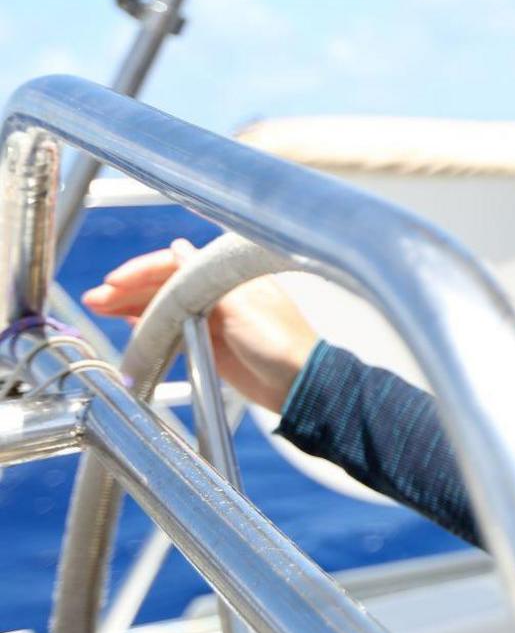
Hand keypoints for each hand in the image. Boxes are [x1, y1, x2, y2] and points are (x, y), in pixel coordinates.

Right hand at [80, 238, 318, 412]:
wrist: (300, 384)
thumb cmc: (281, 342)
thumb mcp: (242, 306)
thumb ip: (207, 280)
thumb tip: (179, 248)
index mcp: (231, 276)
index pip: (178, 265)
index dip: (143, 271)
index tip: (114, 281)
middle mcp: (221, 293)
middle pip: (167, 285)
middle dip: (130, 290)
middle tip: (96, 298)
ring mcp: (215, 318)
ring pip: (166, 306)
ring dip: (134, 307)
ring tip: (101, 309)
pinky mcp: (211, 344)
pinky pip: (173, 330)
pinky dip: (151, 327)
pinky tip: (131, 325)